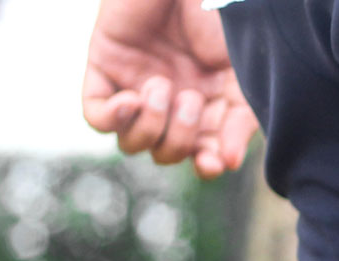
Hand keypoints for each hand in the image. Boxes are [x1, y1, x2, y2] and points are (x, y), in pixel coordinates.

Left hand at [82, 0, 257, 177]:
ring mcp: (135, 85)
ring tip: (162, 85)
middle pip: (164, 152)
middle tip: (190, 98)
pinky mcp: (104, 67)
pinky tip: (132, 99)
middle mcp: (169, 100)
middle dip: (178, 138)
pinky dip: (113, 117)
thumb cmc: (221, 17)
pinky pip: (96, 115)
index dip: (205, 165)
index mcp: (205, 104)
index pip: (200, 154)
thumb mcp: (242, 75)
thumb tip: (227, 162)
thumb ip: (239, 121)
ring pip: (130, 142)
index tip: (212, 162)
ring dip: (149, 125)